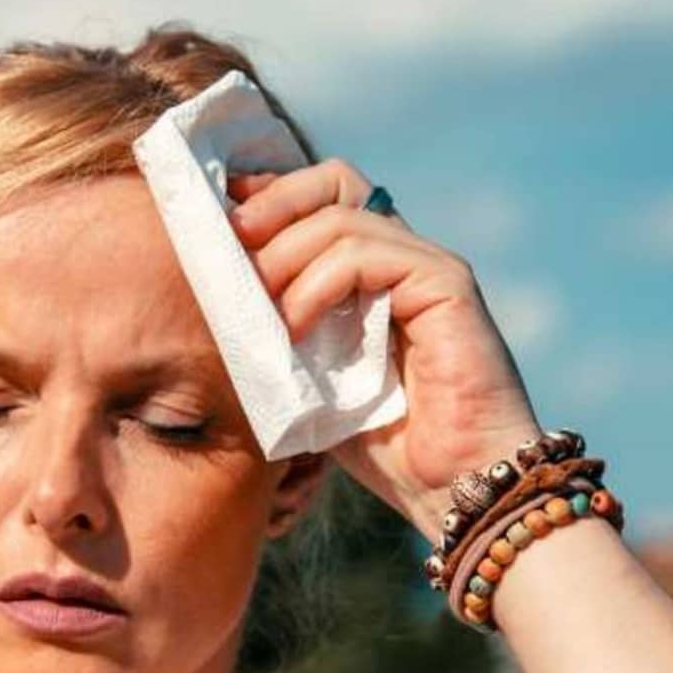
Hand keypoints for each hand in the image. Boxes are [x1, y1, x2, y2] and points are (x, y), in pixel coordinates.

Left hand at [226, 161, 544, 543]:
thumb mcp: (313, 381)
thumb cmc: (390, 448)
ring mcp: (429, 267)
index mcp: (377, 274)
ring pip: (341, 216)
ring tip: (262, 312)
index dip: (269, 197)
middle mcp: (405, 258)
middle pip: (334, 181)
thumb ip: (281, 335)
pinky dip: (317, 285)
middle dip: (272, 204)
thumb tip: (219, 299)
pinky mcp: (446, 286)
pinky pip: (367, 253)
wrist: (454, 490)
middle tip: (231, 244)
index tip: (219, 220)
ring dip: (284, 258)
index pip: (323, 198)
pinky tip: (296, 330)